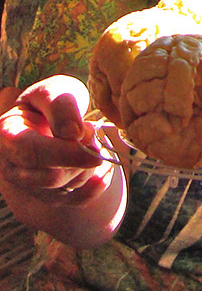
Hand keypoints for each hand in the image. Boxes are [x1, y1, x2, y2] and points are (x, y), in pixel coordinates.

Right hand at [0, 75, 113, 206]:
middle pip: (51, 178)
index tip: (90, 142)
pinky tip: (102, 165)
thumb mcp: (54, 90)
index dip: (64, 152)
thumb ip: (61, 106)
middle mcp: (13, 167)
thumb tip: (72, 133)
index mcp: (8, 135)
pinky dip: (98, 182)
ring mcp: (30, 186)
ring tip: (88, 140)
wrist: (54, 120)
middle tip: (92, 132)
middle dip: (80, 157)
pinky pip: (79, 200)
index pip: (32, 153)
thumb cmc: (51, 103)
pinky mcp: (51, 198)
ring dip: (88, 166)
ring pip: (67, 189)